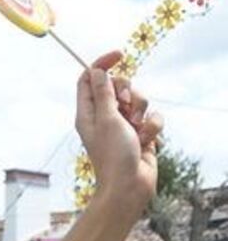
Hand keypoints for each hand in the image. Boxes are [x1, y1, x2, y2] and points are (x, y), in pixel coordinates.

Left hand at [76, 51, 161, 211]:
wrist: (130, 185)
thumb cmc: (113, 155)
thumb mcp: (107, 119)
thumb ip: (104, 93)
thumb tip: (97, 72)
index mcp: (88, 113)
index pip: (89, 79)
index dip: (102, 64)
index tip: (120, 55)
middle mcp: (104, 117)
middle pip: (118, 85)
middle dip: (129, 91)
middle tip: (126, 108)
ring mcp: (123, 125)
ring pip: (139, 100)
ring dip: (142, 113)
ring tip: (137, 131)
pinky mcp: (140, 133)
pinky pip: (153, 117)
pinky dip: (152, 127)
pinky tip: (147, 142)